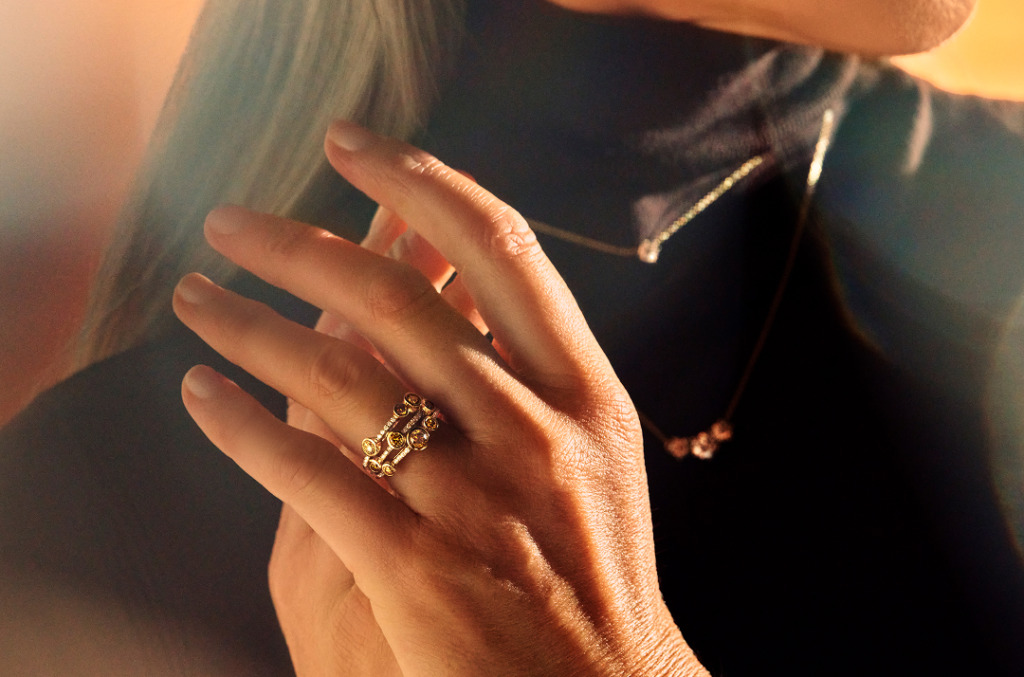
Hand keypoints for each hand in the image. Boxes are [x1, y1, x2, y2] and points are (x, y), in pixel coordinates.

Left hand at [173, 120, 706, 675]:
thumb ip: (534, 369)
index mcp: (585, 390)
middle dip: (297, 245)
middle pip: (396, 300)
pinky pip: (310, 474)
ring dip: (250, 325)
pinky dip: (244, 426)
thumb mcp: (593, 453)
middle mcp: (534, 428)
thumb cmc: (596, 569)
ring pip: (338, 377)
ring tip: (197, 297)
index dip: (420, 182)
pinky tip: (202, 395)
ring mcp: (477, 498)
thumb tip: (459, 285)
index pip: (501, 248)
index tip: (354, 146)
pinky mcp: (418, 568)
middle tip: (232, 222)